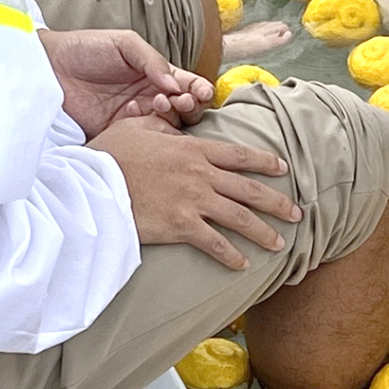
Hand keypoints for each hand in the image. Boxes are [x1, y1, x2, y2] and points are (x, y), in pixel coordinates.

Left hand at [39, 28, 211, 137]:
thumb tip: (176, 84)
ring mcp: (138, 119)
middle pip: (186, 110)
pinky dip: (147, 129)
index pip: (189, 85)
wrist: (48, 68)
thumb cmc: (85, 48)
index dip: (201, 90)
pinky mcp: (122, 135)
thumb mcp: (124, 43)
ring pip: (170, 127)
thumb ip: (152, 59)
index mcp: (157, 75)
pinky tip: (133, 113)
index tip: (202, 91)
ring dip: (171, 116)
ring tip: (156, 103)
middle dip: (190, 106)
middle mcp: (152, 99)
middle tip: (179, 100)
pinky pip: (145, 140)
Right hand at [88, 117, 302, 269]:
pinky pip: (215, 243)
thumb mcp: (135, 128)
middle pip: (249, 188)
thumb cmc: (108, 155)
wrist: (90, 184)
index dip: (264, 162)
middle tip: (297, 213)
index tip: (283, 169)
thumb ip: (160, 125)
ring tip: (280, 243)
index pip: (238, 155)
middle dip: (277, 202)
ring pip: (240, 217)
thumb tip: (169, 122)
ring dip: (264, 232)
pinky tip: (243, 265)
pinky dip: (231, 256)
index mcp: (192, 148)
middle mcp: (200, 174)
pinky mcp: (182, 226)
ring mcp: (193, 200)